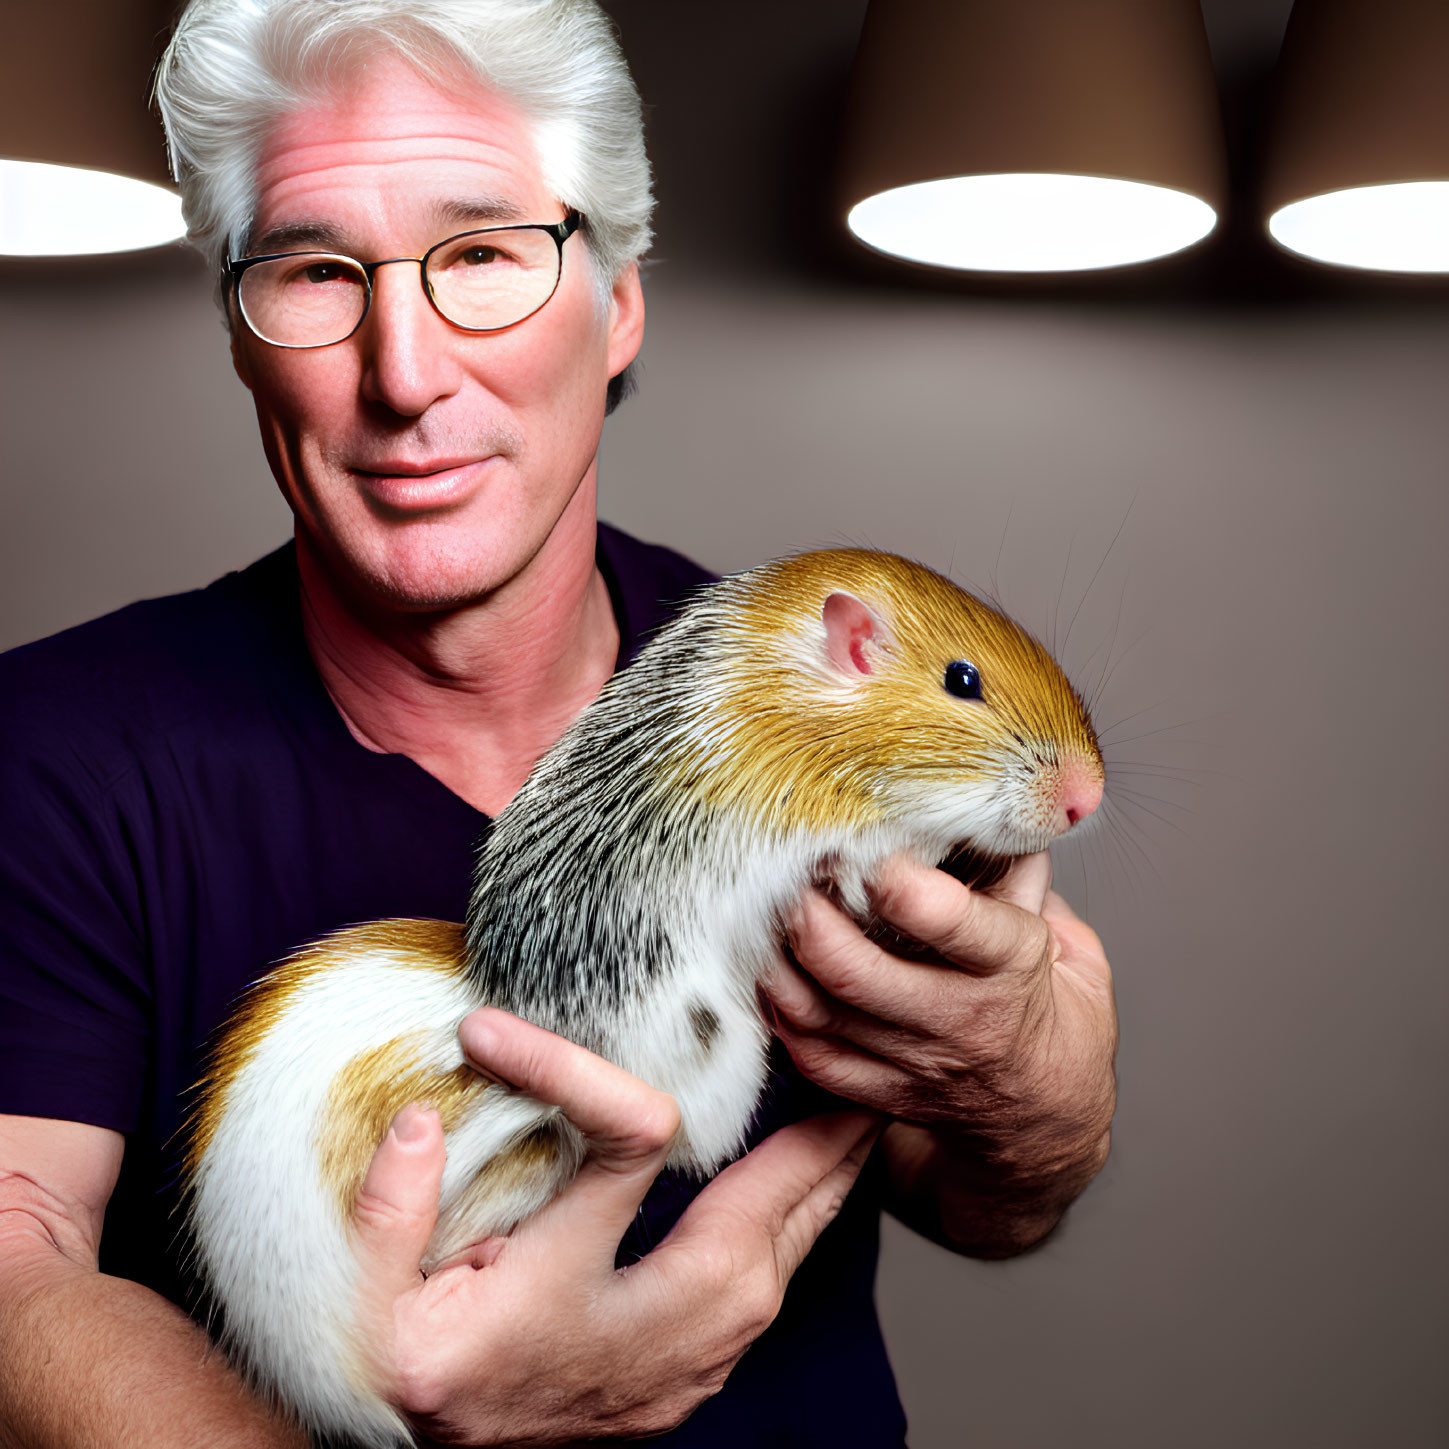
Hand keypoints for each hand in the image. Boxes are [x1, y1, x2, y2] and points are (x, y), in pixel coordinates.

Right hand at [350, 1008, 882, 1445]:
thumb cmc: (405, 1376)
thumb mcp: (361, 1307)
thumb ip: (380, 1218)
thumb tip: (419, 1123)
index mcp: (549, 1305)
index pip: (617, 1152)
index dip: (571, 1072)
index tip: (499, 1030)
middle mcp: (635, 1346)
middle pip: (755, 1229)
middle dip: (812, 1154)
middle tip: (860, 1084)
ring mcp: (672, 1376)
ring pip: (779, 1273)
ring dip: (818, 1195)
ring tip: (852, 1132)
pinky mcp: (682, 1384)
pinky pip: (766, 1298)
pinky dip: (794, 1237)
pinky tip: (803, 1202)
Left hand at [763, 852, 1116, 1253]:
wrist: (1047, 1117)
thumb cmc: (1050, 1010)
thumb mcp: (1065, 940)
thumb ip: (1020, 876)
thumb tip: (978, 806)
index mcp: (1011, 969)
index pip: (959, 927)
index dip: (907, 888)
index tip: (874, 849)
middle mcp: (956, 1021)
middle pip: (860, 974)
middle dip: (811, 920)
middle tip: (788, 871)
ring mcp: (912, 1063)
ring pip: (821, 1015)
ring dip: (779, 960)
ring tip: (762, 912)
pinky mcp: (878, 1091)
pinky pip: (810, 1054)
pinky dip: (780, 1009)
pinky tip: (771, 969)